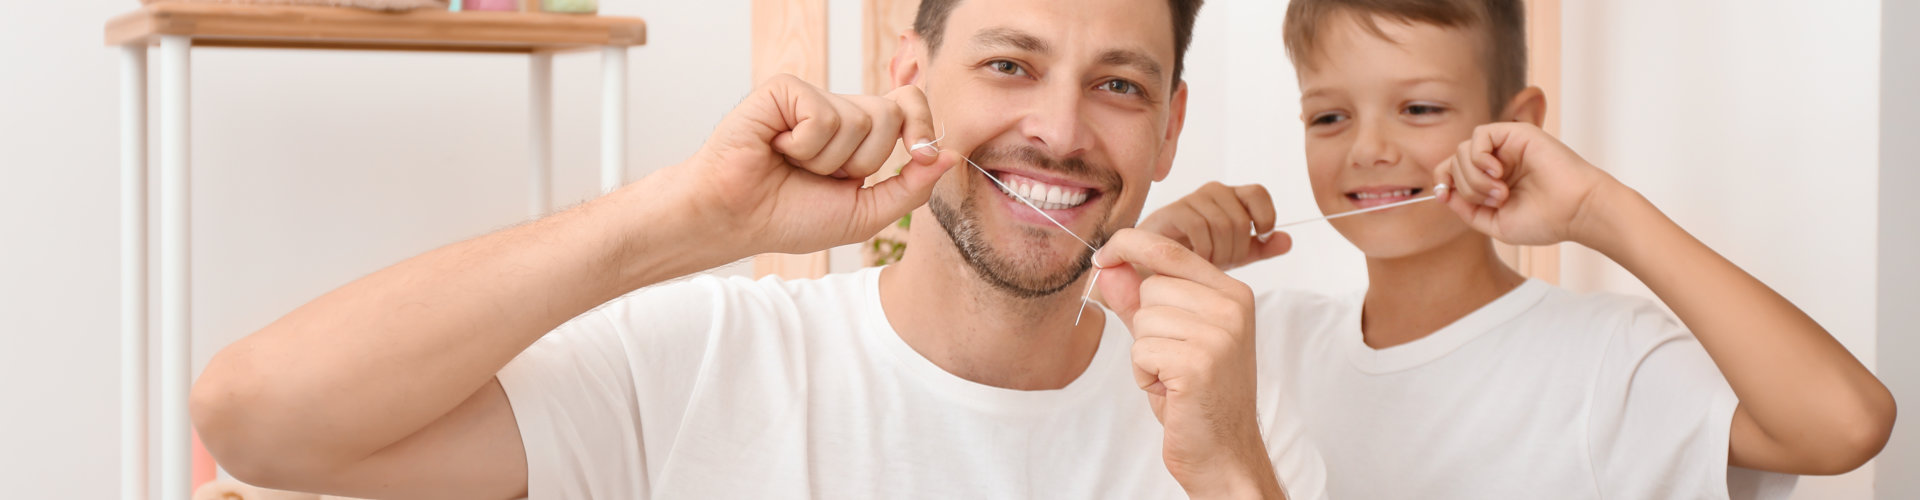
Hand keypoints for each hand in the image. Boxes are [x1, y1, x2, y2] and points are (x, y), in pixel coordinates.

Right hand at [655, 74, 959, 256]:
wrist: (736, 219)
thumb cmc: (789, 217)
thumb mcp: (865, 214)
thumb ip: (911, 187)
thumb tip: (951, 156)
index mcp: (859, 135)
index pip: (909, 106)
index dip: (923, 124)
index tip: (922, 153)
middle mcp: (839, 111)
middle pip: (892, 115)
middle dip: (866, 161)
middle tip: (823, 176)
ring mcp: (812, 97)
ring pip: (861, 119)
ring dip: (829, 160)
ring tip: (794, 165)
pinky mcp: (785, 90)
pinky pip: (824, 116)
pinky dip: (804, 146)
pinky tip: (777, 149)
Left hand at [1095, 229, 1283, 498]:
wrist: (1224, 451)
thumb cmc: (1196, 395)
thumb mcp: (1167, 338)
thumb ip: (1138, 301)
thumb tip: (1109, 266)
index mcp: (1232, 293)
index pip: (1170, 250)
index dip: (1128, 246)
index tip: (1103, 257)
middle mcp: (1232, 307)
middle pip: (1150, 286)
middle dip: (1144, 324)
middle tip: (1170, 358)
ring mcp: (1220, 334)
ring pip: (1143, 318)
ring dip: (1145, 353)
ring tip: (1172, 376)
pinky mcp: (1200, 362)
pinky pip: (1141, 350)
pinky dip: (1144, 375)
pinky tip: (1170, 391)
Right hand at [1136, 182, 1293, 270]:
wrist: (1156, 262)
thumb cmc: (1196, 254)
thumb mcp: (1235, 253)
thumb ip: (1260, 247)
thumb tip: (1288, 241)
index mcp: (1232, 196)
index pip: (1258, 193)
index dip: (1265, 216)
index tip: (1260, 237)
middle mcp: (1214, 191)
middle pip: (1241, 219)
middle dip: (1236, 249)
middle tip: (1222, 263)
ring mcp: (1193, 199)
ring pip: (1222, 225)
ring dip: (1219, 253)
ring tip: (1207, 263)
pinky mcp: (1173, 211)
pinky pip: (1199, 228)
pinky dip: (1202, 251)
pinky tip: (1196, 260)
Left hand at [1431, 122, 1627, 246]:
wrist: (1577, 211)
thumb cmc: (1544, 221)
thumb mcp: (1494, 223)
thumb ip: (1466, 209)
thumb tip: (1443, 192)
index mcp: (1491, 181)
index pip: (1451, 171)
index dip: (1442, 181)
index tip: (1444, 196)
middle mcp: (1497, 161)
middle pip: (1454, 162)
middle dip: (1466, 187)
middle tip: (1496, 201)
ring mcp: (1506, 146)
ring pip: (1463, 151)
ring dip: (1474, 177)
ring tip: (1501, 192)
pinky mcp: (1517, 132)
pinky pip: (1479, 135)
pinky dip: (1479, 156)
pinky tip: (1497, 173)